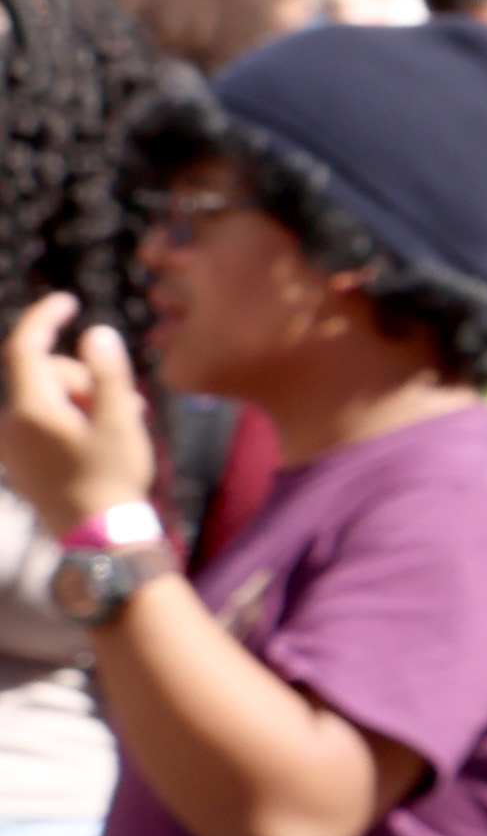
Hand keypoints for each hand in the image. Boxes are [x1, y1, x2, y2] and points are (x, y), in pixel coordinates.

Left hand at [0, 296, 144, 537]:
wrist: (96, 535)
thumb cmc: (111, 477)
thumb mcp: (119, 420)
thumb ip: (107, 373)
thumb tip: (96, 332)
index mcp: (31, 408)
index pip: (25, 347)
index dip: (45, 318)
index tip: (68, 300)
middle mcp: (11, 422)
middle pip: (43, 373)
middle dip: (82, 374)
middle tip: (126, 397)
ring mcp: (13, 443)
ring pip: (44, 396)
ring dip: (81, 397)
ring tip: (124, 418)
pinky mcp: (19, 459)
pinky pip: (40, 419)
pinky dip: (68, 415)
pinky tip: (100, 433)